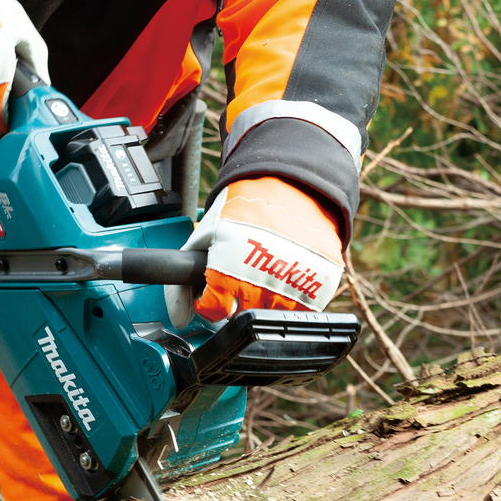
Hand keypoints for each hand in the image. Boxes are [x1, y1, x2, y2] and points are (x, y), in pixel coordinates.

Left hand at [174, 177, 344, 323]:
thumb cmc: (247, 206)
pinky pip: (302, 309)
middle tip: (239, 277)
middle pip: (242, 315)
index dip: (209, 303)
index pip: (214, 310)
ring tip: (263, 272)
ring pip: (271, 314)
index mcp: (229, 269)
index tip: (211, 295)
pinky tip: (284, 275)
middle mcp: (261, 281)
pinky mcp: (320, 284)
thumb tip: (180, 313)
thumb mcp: (207, 232)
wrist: (293, 185)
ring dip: (264, 299)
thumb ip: (186, 271)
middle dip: (236, 299)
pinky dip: (292, 297)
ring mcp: (293, 285)